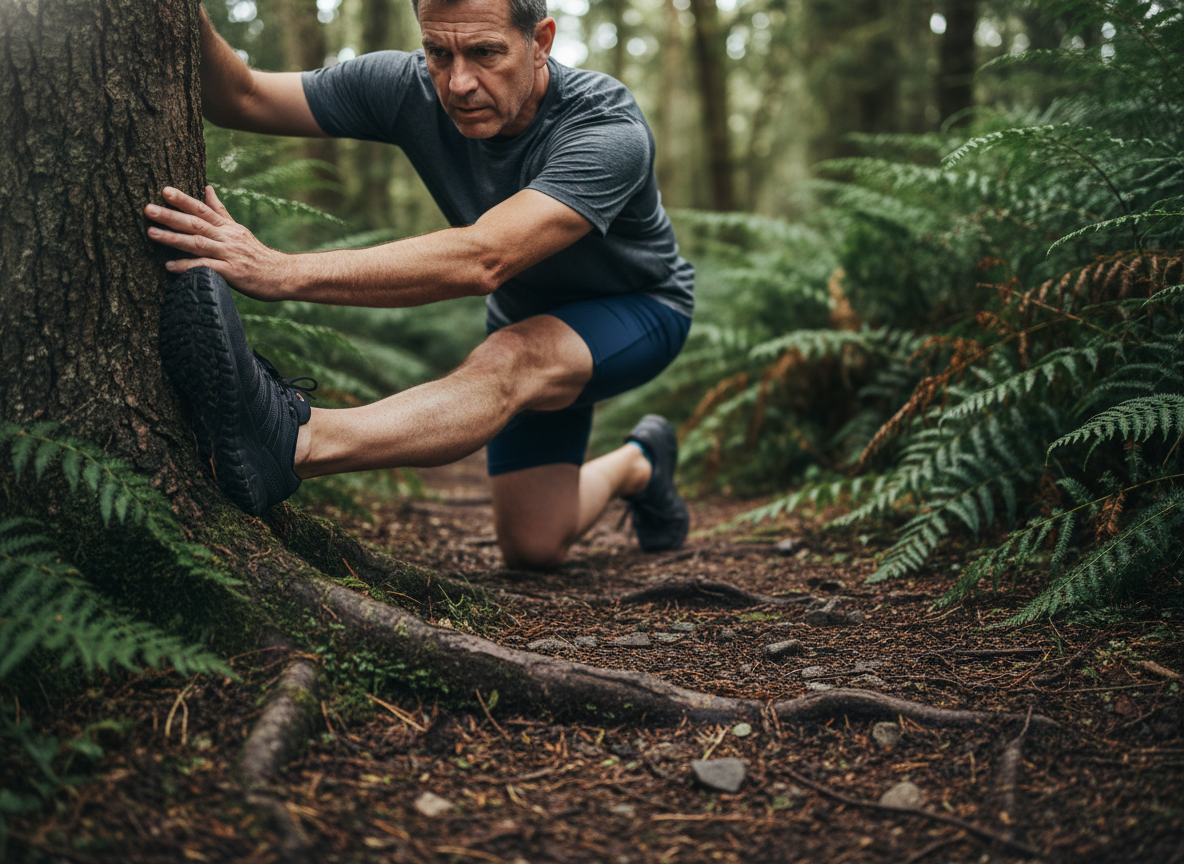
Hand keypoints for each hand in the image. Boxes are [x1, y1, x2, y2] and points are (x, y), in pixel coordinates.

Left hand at [145, 186, 291, 300]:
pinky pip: (206, 267)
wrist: (283, 275)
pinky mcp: (232, 273)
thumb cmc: (258, 255)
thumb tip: (207, 188)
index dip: (184, 200)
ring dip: (173, 238)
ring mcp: (229, 254)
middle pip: (196, 223)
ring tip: (151, 233)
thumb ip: (220, 211)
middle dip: (171, 215)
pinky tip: (169, 266)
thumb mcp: (239, 230)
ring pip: (198, 242)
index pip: (203, 209)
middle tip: (148, 209)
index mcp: (228, 227)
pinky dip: (187, 266)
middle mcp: (228, 238)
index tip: (164, 190)